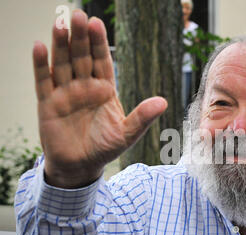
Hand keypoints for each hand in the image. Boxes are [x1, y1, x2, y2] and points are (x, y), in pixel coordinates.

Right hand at [33, 10, 166, 187]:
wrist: (80, 166)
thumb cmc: (104, 148)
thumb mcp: (126, 134)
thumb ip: (142, 117)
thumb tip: (163, 102)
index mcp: (104, 90)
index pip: (102, 61)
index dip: (99, 44)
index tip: (96, 24)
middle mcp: (84, 86)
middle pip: (81, 57)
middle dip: (80, 37)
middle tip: (78, 15)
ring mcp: (65, 93)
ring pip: (62, 63)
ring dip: (60, 44)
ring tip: (59, 24)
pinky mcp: (48, 103)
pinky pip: (43, 81)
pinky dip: (41, 65)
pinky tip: (40, 47)